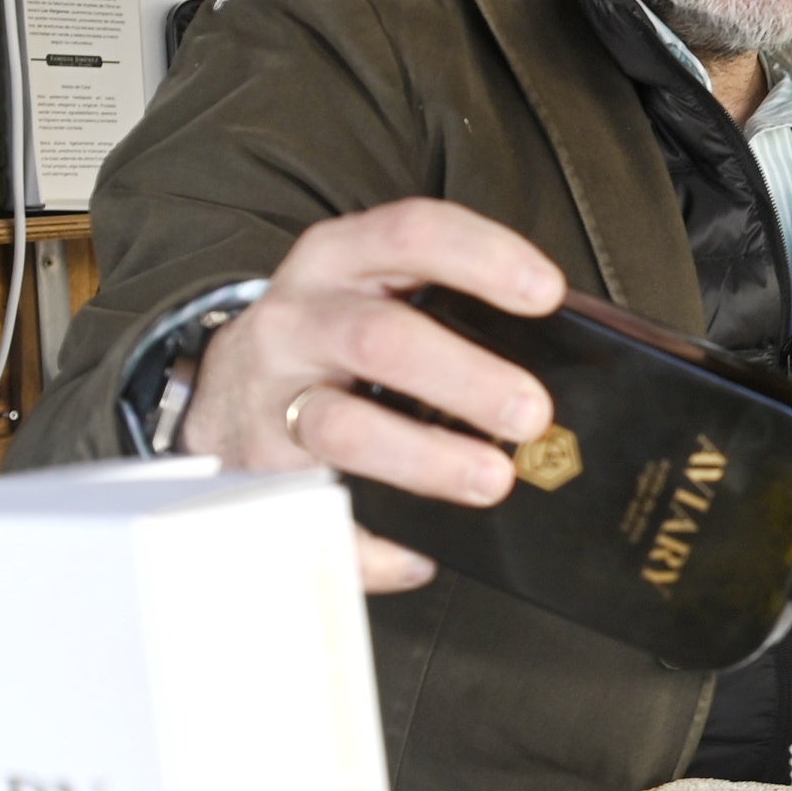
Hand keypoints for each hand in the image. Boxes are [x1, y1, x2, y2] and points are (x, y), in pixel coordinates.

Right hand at [179, 198, 566, 591]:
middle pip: (378, 339)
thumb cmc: (333, 338)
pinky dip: (371, 544)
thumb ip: (448, 309)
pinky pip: (314, 515)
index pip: (409, 234)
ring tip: (491, 480)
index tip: (544, 294)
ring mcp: (269, 398)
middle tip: (532, 414)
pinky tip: (418, 556)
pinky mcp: (255, 471)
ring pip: (343, 426)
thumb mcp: (376, 293)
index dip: (480, 258)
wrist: (223, 389)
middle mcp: (297, 322)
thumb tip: (567, 363)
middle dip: (464, 377)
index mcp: (338, 261)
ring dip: (425, 458)